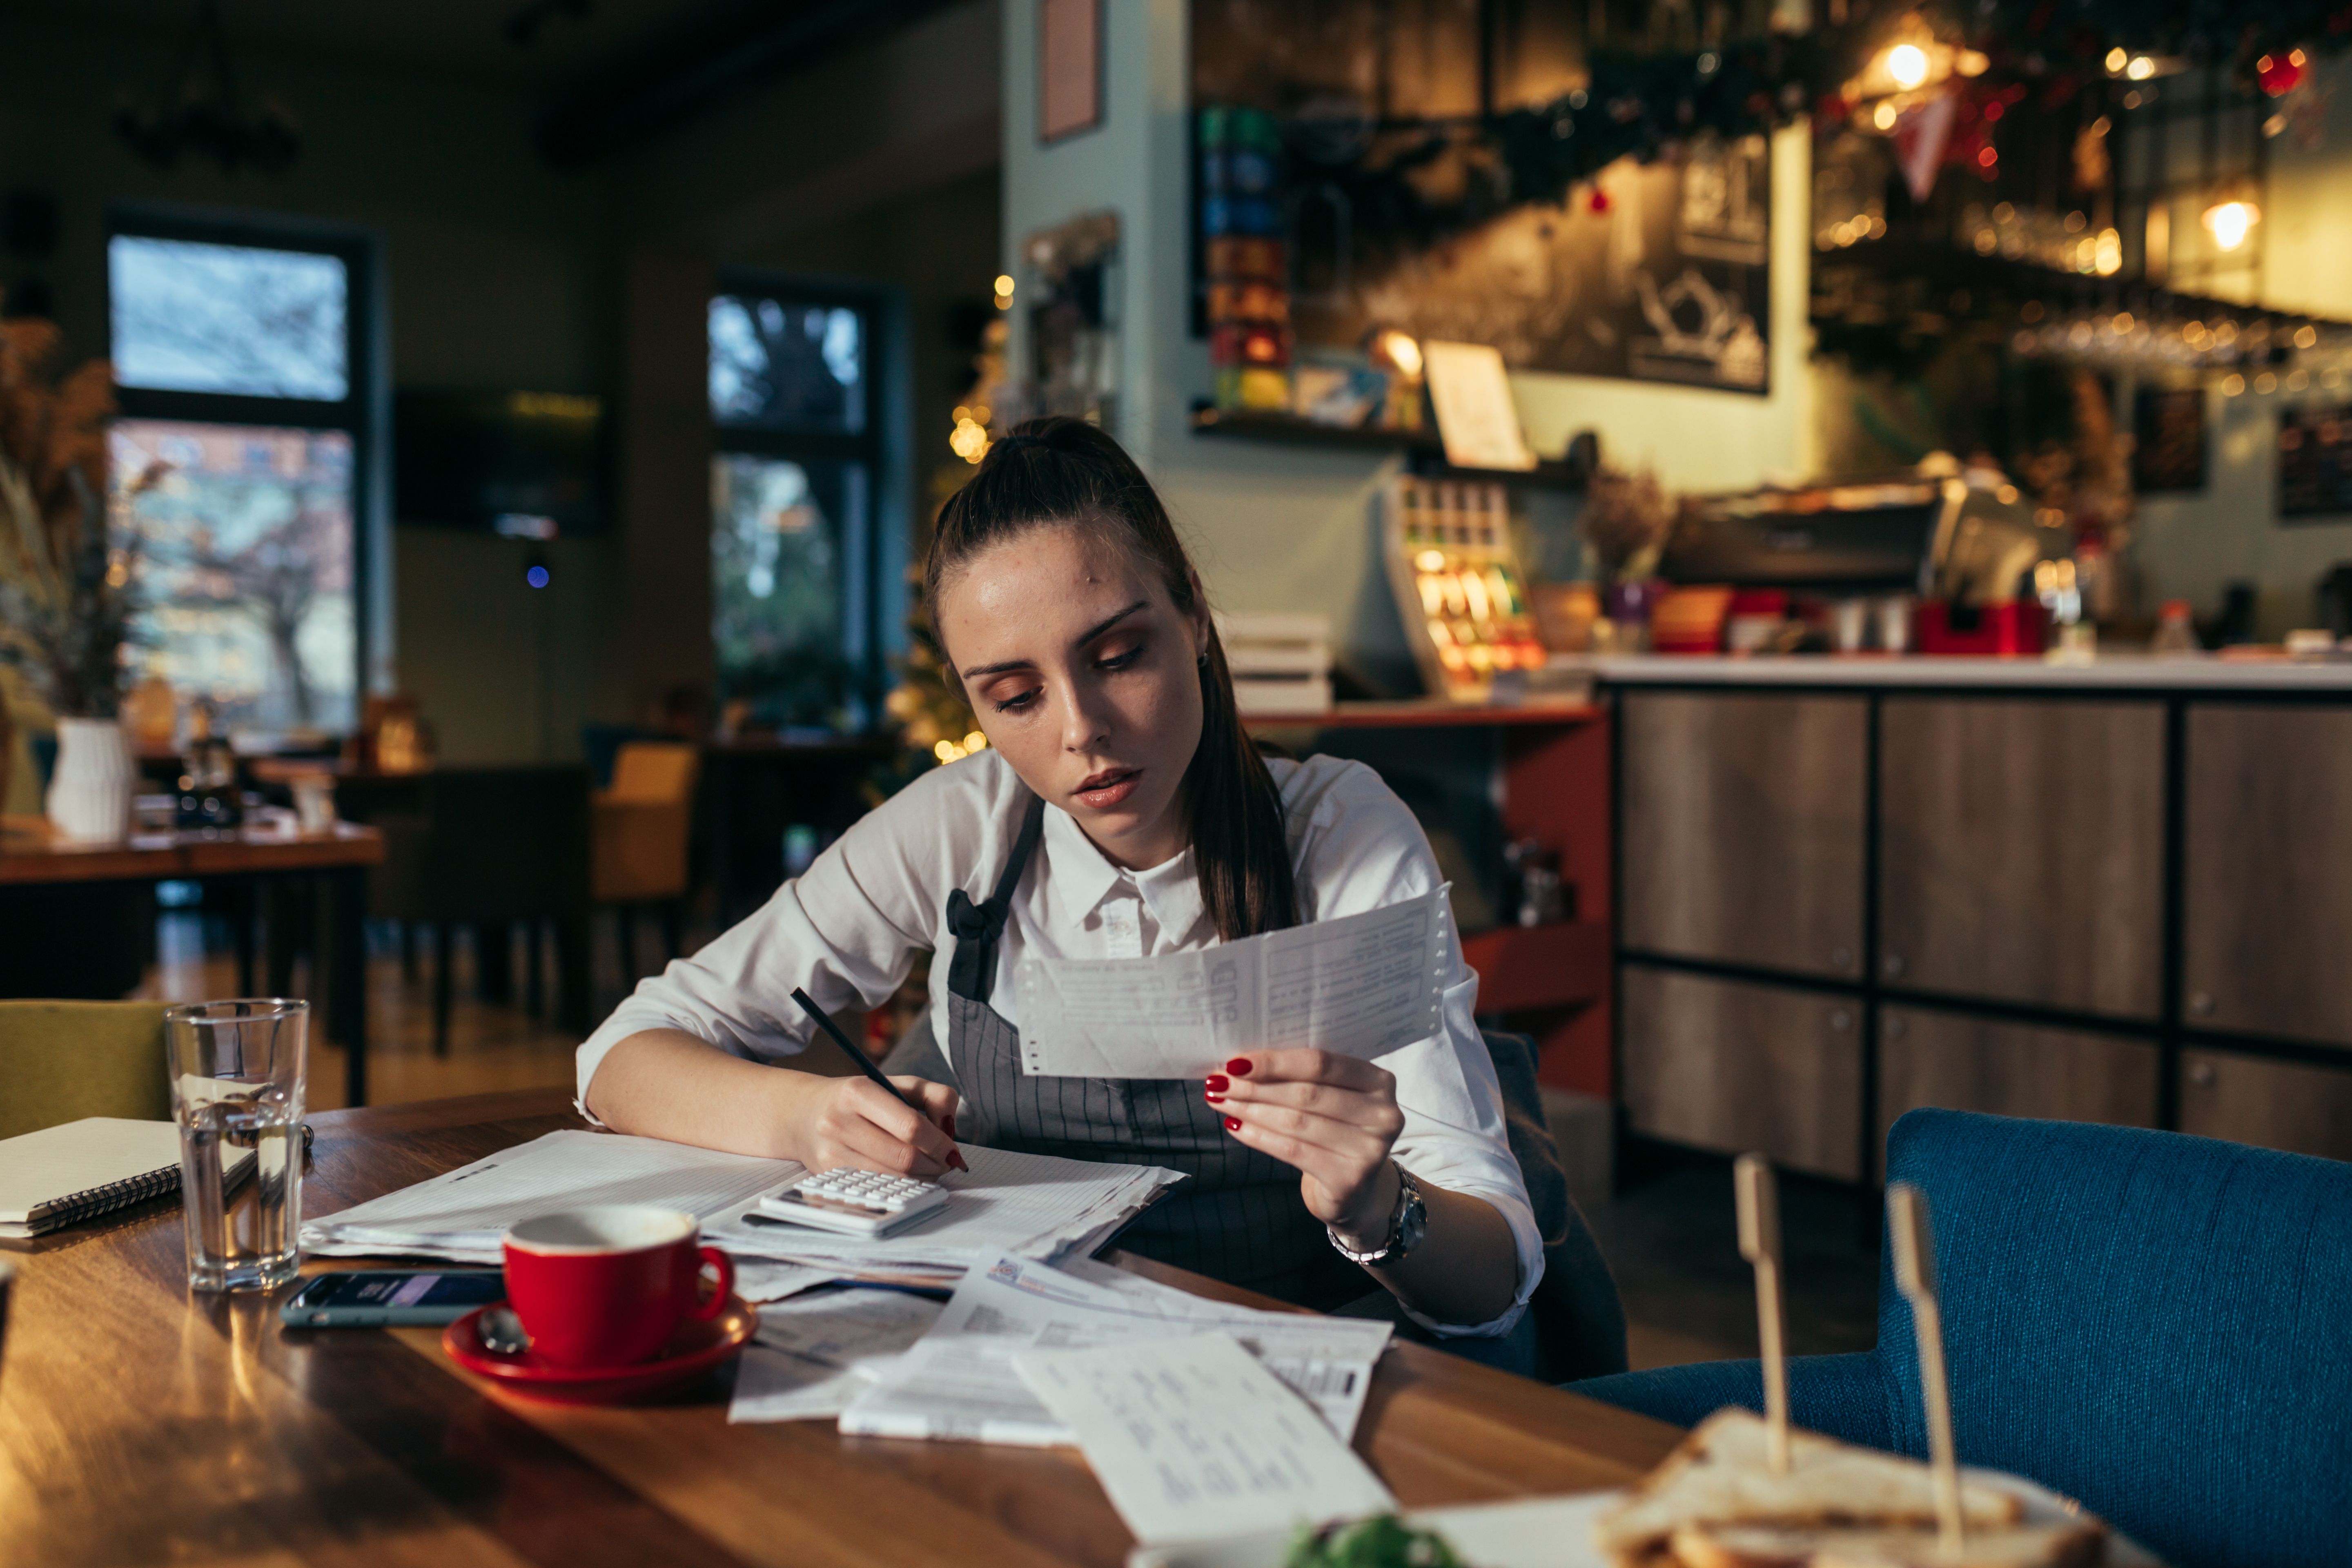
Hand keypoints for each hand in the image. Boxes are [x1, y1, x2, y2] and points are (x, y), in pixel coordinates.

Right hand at [787, 1075, 964, 1176]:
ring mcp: (831, 1151)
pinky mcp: (828, 1174)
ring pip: (892, 1177)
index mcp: (858, 1092)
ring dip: (921, 1177)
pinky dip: (899, 1183)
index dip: (939, 1143)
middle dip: (935, 1164)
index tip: (952, 1150)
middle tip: (946, 1162)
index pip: (910, 1125)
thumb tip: (950, 1129)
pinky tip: (906, 1174)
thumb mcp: (898, 1083)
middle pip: (903, 1157)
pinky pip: (876, 1186)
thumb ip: (935, 1096)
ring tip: (929, 1167)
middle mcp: (839, 1121)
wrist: (804, 1113)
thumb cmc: (860, 1099)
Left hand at [1208, 1050, 1403, 1243]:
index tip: (1234, 1061)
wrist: (1358, 1191)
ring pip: (1296, 1122)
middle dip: (1255, 1086)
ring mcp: (1370, 1149)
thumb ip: (1303, 1078)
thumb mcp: (1332, 1098)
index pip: (1322, 1063)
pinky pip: (1294, 1151)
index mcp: (1379, 1081)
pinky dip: (1260, 1137)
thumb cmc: (1336, 1131)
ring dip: (1251, 1110)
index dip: (1275, 1062)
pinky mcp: (1349, 1179)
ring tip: (1220, 1101)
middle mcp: (1383, 1114)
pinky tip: (1235, 1127)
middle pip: (1307, 1093)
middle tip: (1217, 1082)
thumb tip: (1240, 1063)